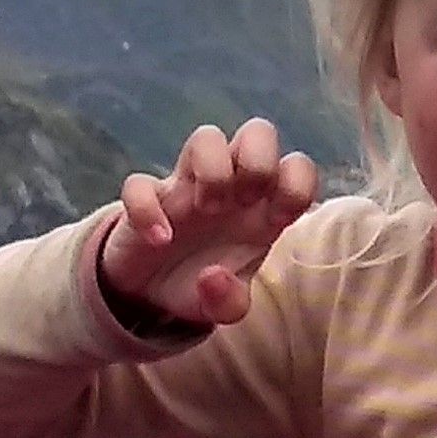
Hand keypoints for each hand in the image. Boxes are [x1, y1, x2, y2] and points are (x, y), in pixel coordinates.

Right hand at [102, 119, 320, 329]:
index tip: (276, 222)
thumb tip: (213, 277)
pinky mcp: (148, 198)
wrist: (152, 292)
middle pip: (258, 131)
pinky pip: (139, 183)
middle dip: (258, 163)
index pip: (296, 166)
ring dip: (213, 171)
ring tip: (206, 210)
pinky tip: (160, 240)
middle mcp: (230, 186)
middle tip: (242, 204)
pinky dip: (149, 210)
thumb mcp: (225, 306)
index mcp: (263, 207)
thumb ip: (231, 302)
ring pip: (206, 136)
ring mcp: (188, 186)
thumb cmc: (204, 283)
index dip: (295, 185)